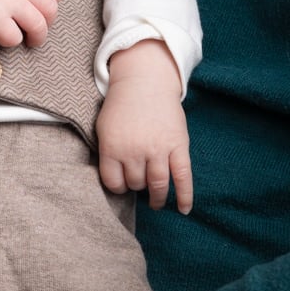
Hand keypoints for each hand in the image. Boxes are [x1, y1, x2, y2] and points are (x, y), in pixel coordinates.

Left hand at [97, 40, 192, 212]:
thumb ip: (109, 155)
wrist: (145, 81)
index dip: (118, 186)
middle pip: (136, 183)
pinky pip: (183, 177)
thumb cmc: (122, 106)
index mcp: (112, 146)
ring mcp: (158, 149)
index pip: (114, 183)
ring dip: (157, 197)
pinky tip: (184, 209)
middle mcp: (135, 150)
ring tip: (155, 202)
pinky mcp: (178, 146)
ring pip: (157, 185)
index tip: (122, 183)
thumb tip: (118, 183)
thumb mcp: (104, 128)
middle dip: (136, 185)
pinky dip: (185, 196)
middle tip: (139, 181)